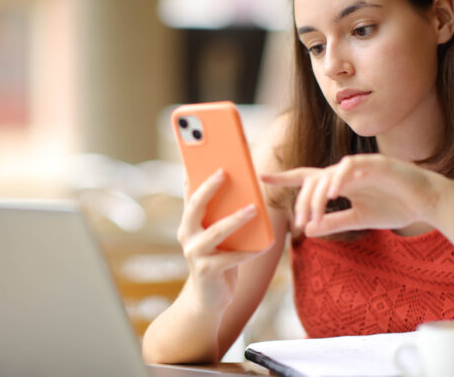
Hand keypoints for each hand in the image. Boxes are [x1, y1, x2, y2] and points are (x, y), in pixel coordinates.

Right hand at [176, 169, 270, 308]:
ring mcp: (195, 254)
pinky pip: (232, 258)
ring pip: (216, 232)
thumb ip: (222, 216)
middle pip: (196, 207)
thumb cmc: (218, 260)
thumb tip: (245, 190)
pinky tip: (266, 244)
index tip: (202, 154)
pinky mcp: (207, 272)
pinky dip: (250, 251)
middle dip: (209, 187)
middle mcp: (187, 236)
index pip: (189, 194)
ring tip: (253, 208)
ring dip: (235, 219)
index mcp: (189, 223)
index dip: (193, 174)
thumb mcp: (217, 236)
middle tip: (224, 172)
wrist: (208, 299)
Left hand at [260, 154, 453, 236]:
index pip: (308, 178)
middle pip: (314, 180)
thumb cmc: (395, 206)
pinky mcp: (376, 164)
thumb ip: (335, 222)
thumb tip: (308, 231)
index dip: (285, 178)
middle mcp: (346, 172)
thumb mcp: (360, 218)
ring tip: (314, 213)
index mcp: (341, 182)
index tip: (262, 177)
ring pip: (329, 173)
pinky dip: (340, 177)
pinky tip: (333, 192)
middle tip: (301, 222)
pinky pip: (352, 167)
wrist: (427, 202)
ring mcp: (361, 166)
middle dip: (304, 201)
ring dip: (318, 194)